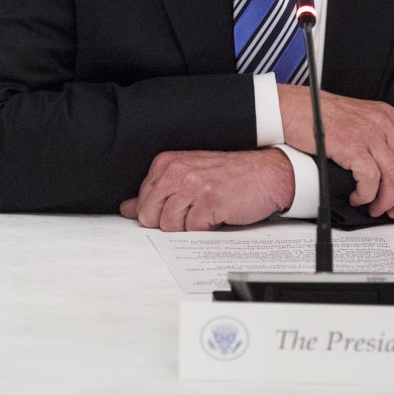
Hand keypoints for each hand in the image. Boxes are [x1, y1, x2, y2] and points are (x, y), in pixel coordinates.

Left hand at [119, 149, 293, 231]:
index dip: (158, 213)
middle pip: (150, 216)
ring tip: (205, 213)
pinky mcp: (210, 202)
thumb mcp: (187, 176)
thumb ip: (156, 192)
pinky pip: (193, 230)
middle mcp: (176, 172)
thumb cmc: (229, 175)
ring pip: (169, 226)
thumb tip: (127, 208)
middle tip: (190, 215)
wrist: (266, 173)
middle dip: (169, 223)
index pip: (141, 201)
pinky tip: (217, 216)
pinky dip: (205, 230)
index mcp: (166, 163)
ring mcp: (193, 186)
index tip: (175, 210)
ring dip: (188, 227)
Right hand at [278, 85, 393, 217]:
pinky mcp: (351, 146)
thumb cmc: (316, 114)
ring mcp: (367, 134)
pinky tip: (358, 197)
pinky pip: (371, 179)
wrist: (290, 107)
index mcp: (386, 115)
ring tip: (376, 208)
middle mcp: (381, 124)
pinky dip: (367, 194)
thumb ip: (375, 132)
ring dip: (387, 200)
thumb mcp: (355, 116)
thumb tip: (386, 159)